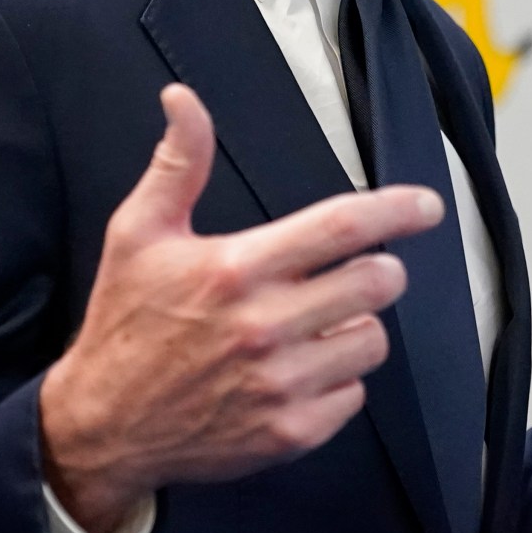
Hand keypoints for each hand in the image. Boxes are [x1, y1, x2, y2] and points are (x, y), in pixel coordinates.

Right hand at [37, 84, 438, 532]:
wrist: (104, 424)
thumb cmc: (124, 324)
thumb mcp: (137, 233)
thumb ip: (177, 163)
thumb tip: (182, 99)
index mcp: (236, 269)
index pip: (340, 227)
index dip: (396, 211)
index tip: (426, 207)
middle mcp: (265, 326)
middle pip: (376, 283)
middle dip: (377, 271)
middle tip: (353, 273)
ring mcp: (281, 384)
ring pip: (372, 341)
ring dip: (355, 328)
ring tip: (314, 327)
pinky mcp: (289, 432)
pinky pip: (353, 396)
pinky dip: (336, 382)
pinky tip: (296, 372)